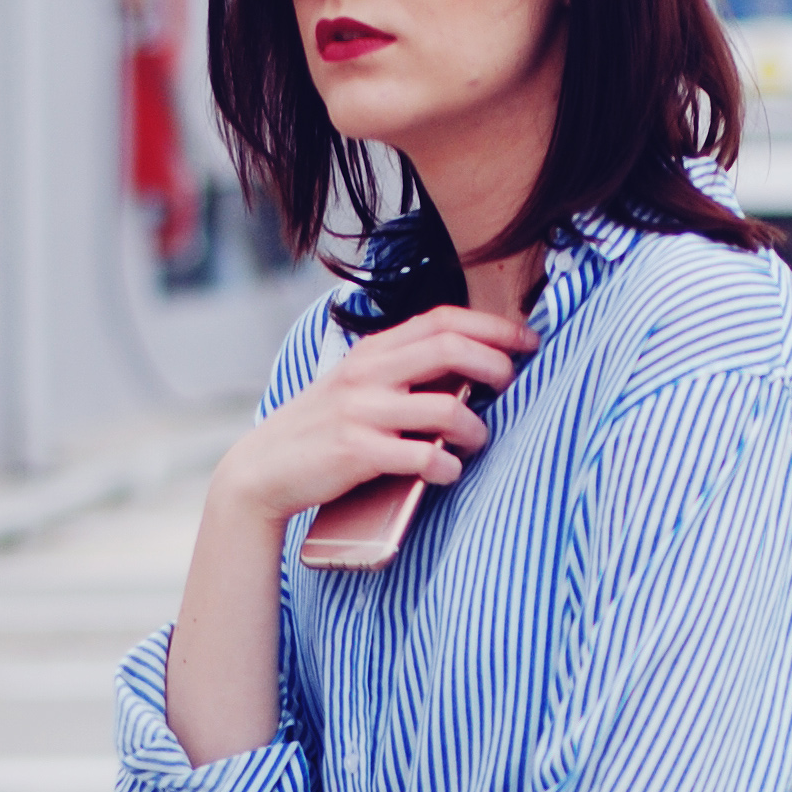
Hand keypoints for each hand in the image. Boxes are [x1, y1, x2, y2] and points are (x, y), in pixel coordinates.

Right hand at [217, 301, 540, 530]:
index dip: (492, 327)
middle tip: (512, 384)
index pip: (443, 320)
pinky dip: (446, 466)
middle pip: (450, 349)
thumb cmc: (322, 430)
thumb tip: (470, 370)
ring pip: (446, 408)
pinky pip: (422, 456)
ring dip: (476, 429)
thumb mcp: (357, 386)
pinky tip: (447, 472)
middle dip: (496, 364)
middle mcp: (368, 374)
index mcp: (373, 352)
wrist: (263, 469)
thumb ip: (402, 371)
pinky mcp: (356, 452)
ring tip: (477, 442)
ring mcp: (361, 412)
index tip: (528, 340)